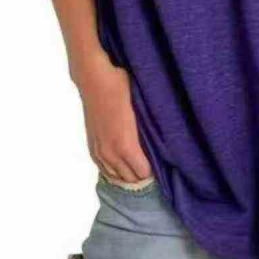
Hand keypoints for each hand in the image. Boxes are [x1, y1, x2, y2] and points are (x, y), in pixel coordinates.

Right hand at [76, 57, 151, 182]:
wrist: (95, 80)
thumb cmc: (121, 89)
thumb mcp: (141, 107)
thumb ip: (149, 128)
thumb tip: (166, 137)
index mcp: (126, 146)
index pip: (143, 173)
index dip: (154, 172)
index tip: (163, 167)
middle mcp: (111, 153)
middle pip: (130, 179)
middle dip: (142, 177)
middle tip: (155, 171)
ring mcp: (99, 150)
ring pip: (116, 176)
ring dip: (128, 176)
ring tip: (140, 172)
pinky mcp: (92, 145)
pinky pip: (104, 170)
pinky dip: (114, 173)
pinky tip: (122, 171)